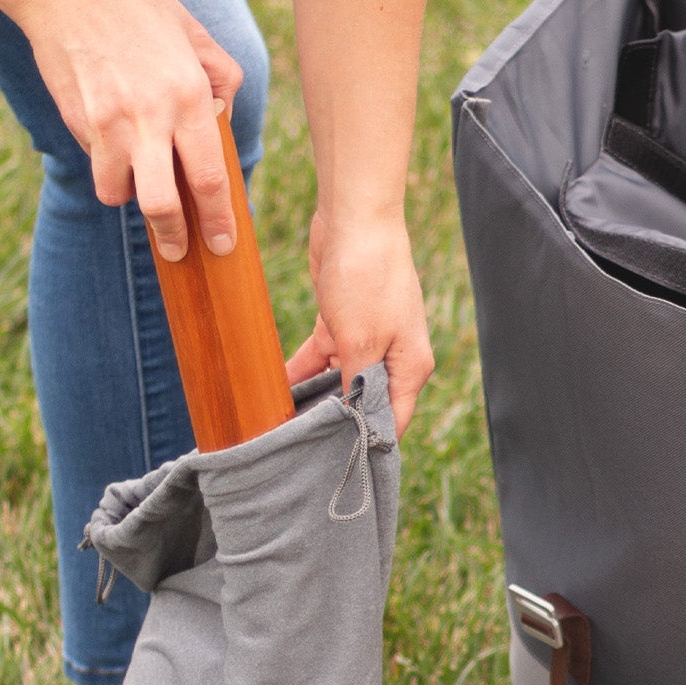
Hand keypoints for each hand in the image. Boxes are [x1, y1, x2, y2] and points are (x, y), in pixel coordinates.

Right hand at [14, 0, 243, 263]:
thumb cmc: (136, 0)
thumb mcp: (193, 31)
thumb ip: (218, 77)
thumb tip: (224, 119)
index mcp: (189, 96)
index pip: (210, 178)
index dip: (218, 220)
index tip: (222, 244)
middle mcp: (149, 117)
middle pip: (162, 205)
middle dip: (173, 238)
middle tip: (180, 250)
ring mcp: (107, 122)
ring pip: (118, 194)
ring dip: (131, 199)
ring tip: (140, 186)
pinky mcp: (76, 120)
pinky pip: (96, 163)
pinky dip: (107, 167)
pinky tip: (113, 144)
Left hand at [283, 209, 434, 438]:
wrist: (354, 218)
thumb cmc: (368, 277)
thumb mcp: (360, 342)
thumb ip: (357, 387)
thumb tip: (352, 425)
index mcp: (410, 367)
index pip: (393, 422)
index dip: (366, 445)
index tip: (335, 466)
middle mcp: (393, 358)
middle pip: (365, 405)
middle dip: (336, 425)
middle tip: (301, 452)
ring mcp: (367, 341)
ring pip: (339, 383)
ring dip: (313, 400)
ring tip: (284, 426)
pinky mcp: (342, 324)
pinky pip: (321, 360)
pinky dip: (301, 373)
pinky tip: (276, 390)